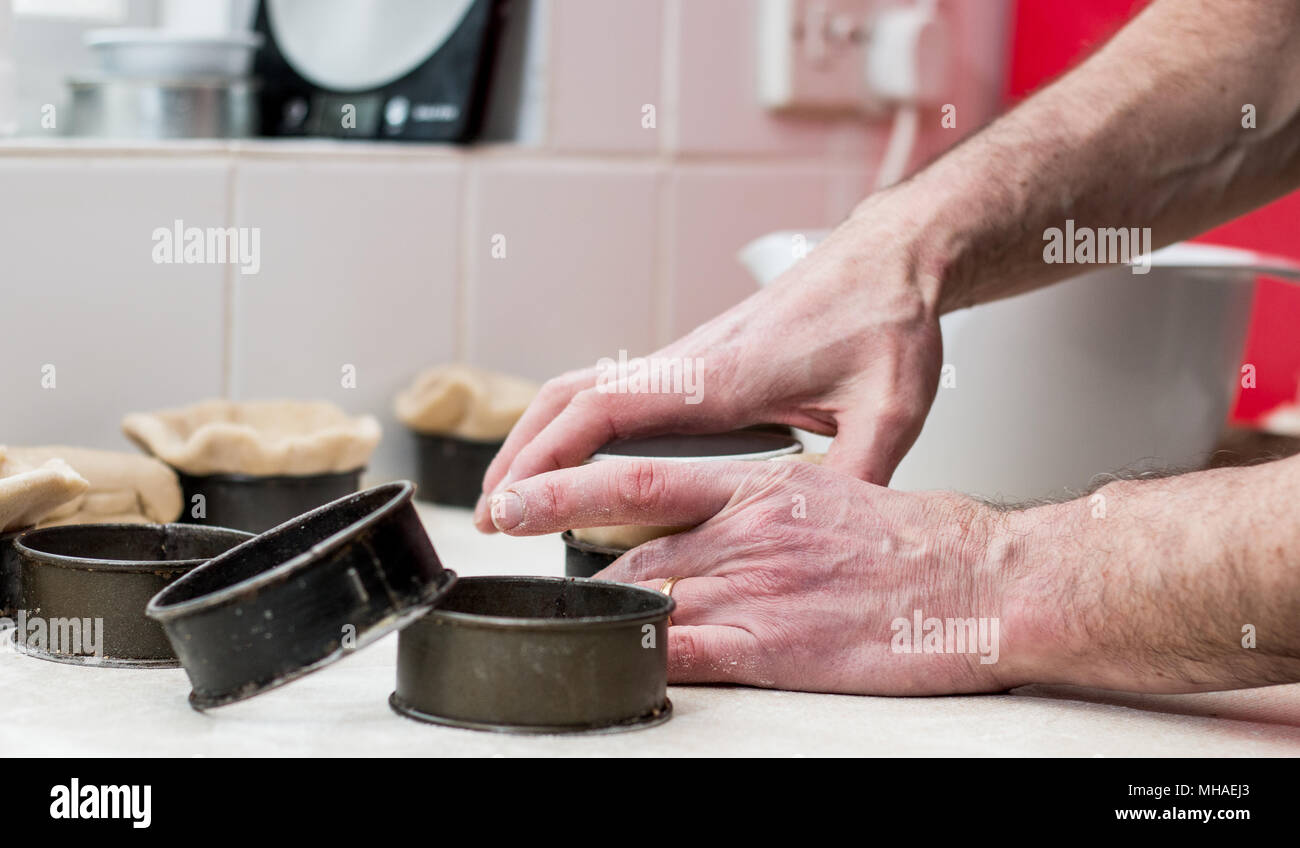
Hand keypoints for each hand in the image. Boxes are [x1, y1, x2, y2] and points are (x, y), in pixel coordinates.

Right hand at [473, 195, 947, 531]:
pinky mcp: (694, 364)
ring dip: (538, 436)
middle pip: (569, 399)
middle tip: (491, 515)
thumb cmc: (882, 319)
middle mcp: (686, 364)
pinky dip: (572, 423)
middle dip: (519, 456)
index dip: (546, 459)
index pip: (602, 414)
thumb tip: (839, 539)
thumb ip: (861, 477)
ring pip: (583, 391)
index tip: (510, 503)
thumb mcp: (889, 408)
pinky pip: (612, 391)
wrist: (885, 261)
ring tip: (512, 493)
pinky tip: (573, 459)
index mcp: (718, 378)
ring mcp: (684, 361)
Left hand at [486, 457, 1038, 694]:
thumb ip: (765, 506)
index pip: (637, 482)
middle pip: (634, 553)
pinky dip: (643, 659)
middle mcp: (746, 531)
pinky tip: (616, 663)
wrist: (980, 581)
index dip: (565, 491)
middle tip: (547, 585)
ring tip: (582, 627)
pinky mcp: (773, 645)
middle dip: (587, 574)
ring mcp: (757, 587)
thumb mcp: (833, 494)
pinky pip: (685, 653)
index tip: (517, 497)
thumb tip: (724, 524)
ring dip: (612, 618)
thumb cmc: (918, 542)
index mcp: (759, 486)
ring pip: (650, 602)